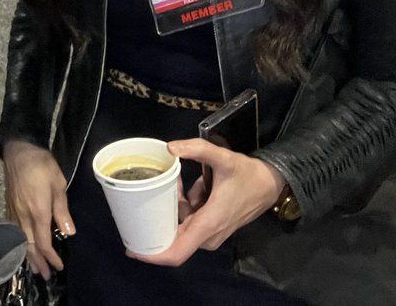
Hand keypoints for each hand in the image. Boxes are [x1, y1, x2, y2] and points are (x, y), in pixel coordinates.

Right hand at [2, 140, 75, 276]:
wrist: (18, 150)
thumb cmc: (41, 164)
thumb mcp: (58, 183)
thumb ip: (62, 209)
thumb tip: (68, 232)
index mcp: (38, 211)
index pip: (44, 242)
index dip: (51, 257)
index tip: (58, 266)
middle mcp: (23, 215)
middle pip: (30, 245)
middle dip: (38, 262)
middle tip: (45, 275)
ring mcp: (14, 211)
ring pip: (20, 240)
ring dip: (27, 256)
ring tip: (33, 267)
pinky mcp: (9, 205)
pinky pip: (13, 230)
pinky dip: (18, 243)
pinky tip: (21, 246)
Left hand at [130, 137, 284, 265]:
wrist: (272, 183)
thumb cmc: (248, 175)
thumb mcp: (224, 157)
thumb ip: (198, 150)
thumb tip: (170, 147)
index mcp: (207, 224)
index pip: (177, 252)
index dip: (153, 255)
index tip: (132, 249)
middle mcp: (208, 235)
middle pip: (172, 236)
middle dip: (157, 217)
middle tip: (154, 190)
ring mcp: (210, 233)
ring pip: (179, 224)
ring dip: (173, 205)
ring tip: (178, 181)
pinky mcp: (212, 227)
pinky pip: (188, 219)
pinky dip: (184, 204)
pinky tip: (190, 186)